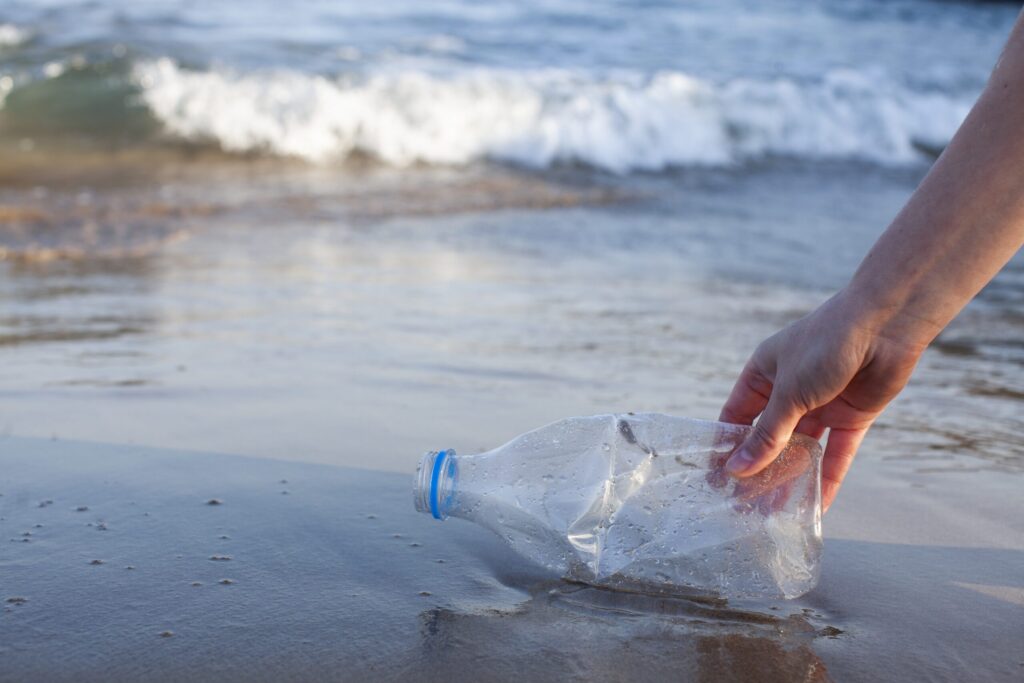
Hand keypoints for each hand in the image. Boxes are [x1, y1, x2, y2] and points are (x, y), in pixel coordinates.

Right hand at [718, 289, 926, 511]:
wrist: (886, 325)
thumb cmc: (826, 344)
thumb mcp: (789, 392)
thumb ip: (767, 435)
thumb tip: (738, 470)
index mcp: (764, 374)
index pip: (737, 416)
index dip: (726, 446)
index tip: (716, 479)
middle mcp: (790, 390)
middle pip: (769, 437)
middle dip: (758, 469)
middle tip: (743, 505)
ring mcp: (821, 404)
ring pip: (801, 450)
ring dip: (790, 479)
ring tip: (774, 513)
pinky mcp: (851, 416)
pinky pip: (836, 453)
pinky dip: (828, 478)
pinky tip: (818, 505)